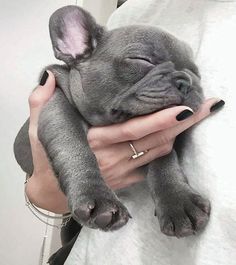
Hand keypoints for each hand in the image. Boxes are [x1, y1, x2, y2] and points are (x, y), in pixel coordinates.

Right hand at [25, 71, 223, 212]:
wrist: (52, 190)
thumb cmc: (49, 156)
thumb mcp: (40, 129)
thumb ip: (41, 101)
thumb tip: (49, 77)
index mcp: (93, 141)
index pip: (132, 129)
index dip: (159, 120)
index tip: (183, 107)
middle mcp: (111, 158)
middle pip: (154, 141)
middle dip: (182, 124)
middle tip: (205, 106)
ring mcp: (121, 172)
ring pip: (158, 153)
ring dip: (178, 136)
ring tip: (197, 116)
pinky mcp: (125, 180)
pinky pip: (151, 165)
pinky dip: (166, 150)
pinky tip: (176, 136)